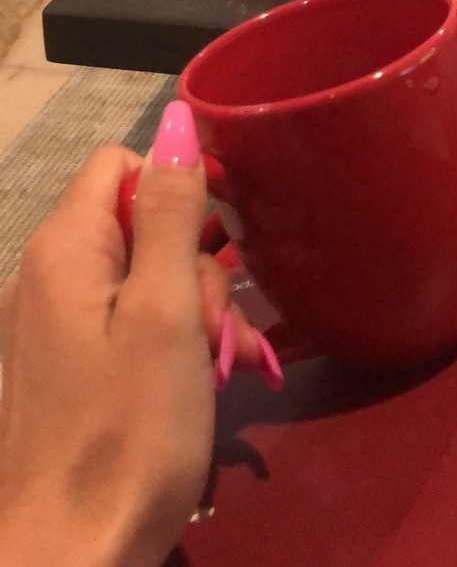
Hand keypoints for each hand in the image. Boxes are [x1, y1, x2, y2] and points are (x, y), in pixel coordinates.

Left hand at [0, 107, 280, 566]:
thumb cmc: (128, 430)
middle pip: (138, 223)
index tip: (225, 239)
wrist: (70, 553)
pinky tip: (200, 382)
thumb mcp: (165, 310)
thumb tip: (179, 117)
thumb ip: (170, 209)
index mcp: (66, 246)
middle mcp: (49, 272)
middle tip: (220, 328)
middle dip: (194, 266)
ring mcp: (54, 323)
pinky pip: (127, 324)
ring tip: (221, 365)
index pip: (125, 164)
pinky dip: (168, 343)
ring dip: (192, 311)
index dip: (180, 186)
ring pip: (142, 277)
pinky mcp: (67, 366)